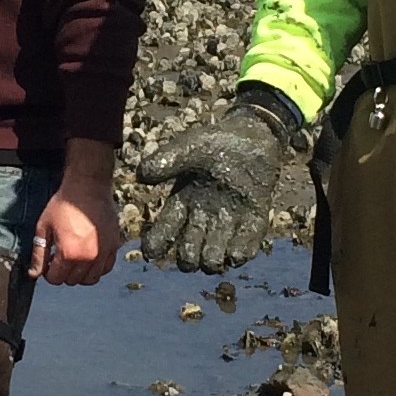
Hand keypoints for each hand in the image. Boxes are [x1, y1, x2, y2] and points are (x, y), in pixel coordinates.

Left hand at [32, 165, 121, 285]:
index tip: (49, 260)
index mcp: (69, 254)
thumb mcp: (44, 227)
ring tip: (74, 257)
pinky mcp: (114, 246)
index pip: (55, 279)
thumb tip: (34, 274)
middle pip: (72, 280)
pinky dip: (97, 267)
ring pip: (90, 279)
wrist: (88, 186)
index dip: (48, 271)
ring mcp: (104, 253)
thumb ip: (39, 254)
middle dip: (63, 271)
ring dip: (80, 273)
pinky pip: (105, 268)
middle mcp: (88, 258)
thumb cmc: (63, 205)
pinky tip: (89, 256)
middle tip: (60, 256)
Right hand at [139, 95, 295, 273]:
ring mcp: (227, 223)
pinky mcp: (252, 223)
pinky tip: (238, 247)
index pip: (162, 234)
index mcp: (181, 203)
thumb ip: (167, 159)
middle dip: (188, 258)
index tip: (153, 251)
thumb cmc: (218, 141)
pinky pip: (244, 251)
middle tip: (195, 243)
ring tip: (218, 251)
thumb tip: (140, 177)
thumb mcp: (190, 146)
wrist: (255, 134)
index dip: (154, 246)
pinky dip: (239, 254)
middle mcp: (201, 219)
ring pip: (213, 260)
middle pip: (187, 256)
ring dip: (212, 261)